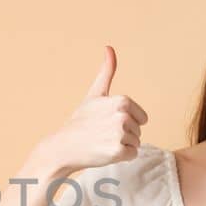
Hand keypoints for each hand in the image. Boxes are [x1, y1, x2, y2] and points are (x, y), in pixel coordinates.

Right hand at [32, 46, 148, 174]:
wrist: (64, 146)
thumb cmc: (80, 121)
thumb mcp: (95, 94)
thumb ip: (107, 72)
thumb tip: (109, 48)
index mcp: (122, 100)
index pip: (141, 117)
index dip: (126, 122)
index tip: (107, 121)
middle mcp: (123, 115)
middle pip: (139, 131)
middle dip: (123, 135)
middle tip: (102, 134)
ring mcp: (121, 133)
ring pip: (136, 143)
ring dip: (121, 146)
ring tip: (102, 142)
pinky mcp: (118, 151)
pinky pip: (132, 155)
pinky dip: (120, 157)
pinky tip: (104, 152)